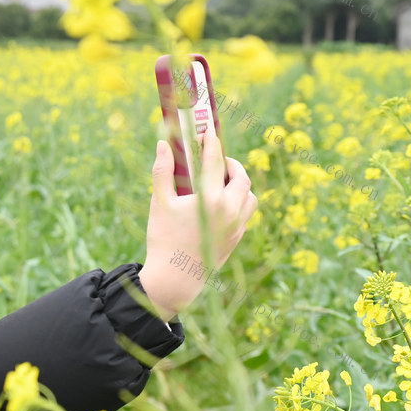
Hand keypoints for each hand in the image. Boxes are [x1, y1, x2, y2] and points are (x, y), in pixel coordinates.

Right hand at [138, 124, 256, 320]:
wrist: (175, 279)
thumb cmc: (164, 239)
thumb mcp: (160, 203)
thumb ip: (163, 171)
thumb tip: (163, 144)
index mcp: (210, 199)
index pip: (215, 161)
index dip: (212, 143)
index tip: (208, 132)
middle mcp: (230, 210)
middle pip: (241, 176)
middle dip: (230, 163)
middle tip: (216, 158)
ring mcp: (237, 226)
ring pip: (250, 196)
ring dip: (239, 184)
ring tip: (222, 181)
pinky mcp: (238, 238)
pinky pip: (246, 213)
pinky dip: (238, 202)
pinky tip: (221, 203)